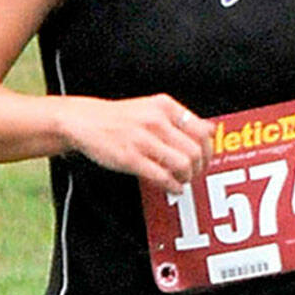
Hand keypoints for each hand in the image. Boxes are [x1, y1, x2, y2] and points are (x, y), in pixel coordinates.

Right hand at [63, 94, 214, 187]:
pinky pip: (162, 177)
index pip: (203, 130)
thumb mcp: (151, 108)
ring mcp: (143, 140)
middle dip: (199, 168)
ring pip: (183, 165)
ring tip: (182, 181)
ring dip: (187, 178)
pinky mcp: (131, 158)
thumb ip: (178, 119)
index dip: (208, 150)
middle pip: (195, 151)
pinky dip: (173, 186)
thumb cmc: (119, 118)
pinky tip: (172, 188)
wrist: (84, 121)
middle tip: (195, 174)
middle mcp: (157, 121)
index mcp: (165, 106)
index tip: (206, 159)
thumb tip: (209, 132)